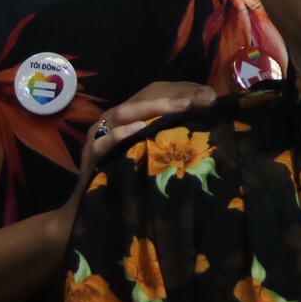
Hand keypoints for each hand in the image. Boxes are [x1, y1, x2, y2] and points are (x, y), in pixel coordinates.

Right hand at [75, 81, 219, 185]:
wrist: (89, 212)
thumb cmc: (128, 180)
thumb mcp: (153, 152)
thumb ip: (173, 134)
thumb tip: (208, 119)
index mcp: (128, 116)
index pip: (156, 92)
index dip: (183, 90)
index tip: (211, 95)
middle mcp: (113, 121)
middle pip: (144, 98)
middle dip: (176, 95)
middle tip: (206, 98)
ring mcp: (100, 137)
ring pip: (125, 113)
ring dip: (155, 107)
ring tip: (183, 105)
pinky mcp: (91, 157)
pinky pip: (104, 142)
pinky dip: (121, 134)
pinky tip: (141, 128)